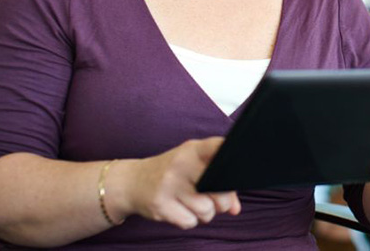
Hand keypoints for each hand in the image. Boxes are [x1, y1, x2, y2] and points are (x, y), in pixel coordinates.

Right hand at [120, 137, 240, 228]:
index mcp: (192, 149)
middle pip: (219, 187)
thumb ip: (219, 182)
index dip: (230, 156)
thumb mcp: (193, 166)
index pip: (218, 147)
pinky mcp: (160, 205)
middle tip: (214, 199)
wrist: (132, 182)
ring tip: (194, 203)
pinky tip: (180, 209)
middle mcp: (181, 164)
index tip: (236, 163)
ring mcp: (169, 184)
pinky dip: (190, 220)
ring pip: (206, 209)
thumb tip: (235, 209)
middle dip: (222, 200)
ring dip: (205, 212)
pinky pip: (190, 222)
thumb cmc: (172, 173)